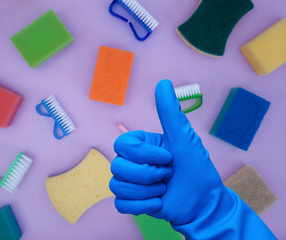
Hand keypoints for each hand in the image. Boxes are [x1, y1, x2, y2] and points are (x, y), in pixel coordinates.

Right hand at [109, 80, 227, 224]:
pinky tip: (157, 203)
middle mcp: (132, 162)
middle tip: (168, 175)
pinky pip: (120, 204)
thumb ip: (170, 112)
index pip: (121, 144)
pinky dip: (141, 206)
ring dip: (146, 192)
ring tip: (164, 189)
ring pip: (117, 186)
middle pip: (118, 166)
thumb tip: (163, 83)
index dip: (143, 154)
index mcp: (142, 146)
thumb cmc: (197, 169)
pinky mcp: (131, 202)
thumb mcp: (184, 139)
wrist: (204, 203)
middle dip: (148, 175)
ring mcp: (130, 182)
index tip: (168, 158)